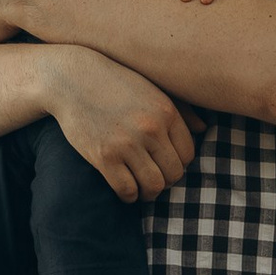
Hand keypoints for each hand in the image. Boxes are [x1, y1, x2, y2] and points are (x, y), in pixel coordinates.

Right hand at [38, 47, 197, 203]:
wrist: (71, 78)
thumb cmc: (114, 82)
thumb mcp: (151, 88)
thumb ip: (180, 109)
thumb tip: (204, 129)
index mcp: (166, 111)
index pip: (188, 153)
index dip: (179, 163)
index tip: (165, 163)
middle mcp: (150, 128)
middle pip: (174, 173)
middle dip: (166, 180)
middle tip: (153, 177)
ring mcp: (127, 144)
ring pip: (154, 186)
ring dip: (149, 192)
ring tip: (142, 188)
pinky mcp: (104, 157)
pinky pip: (127, 190)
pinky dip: (129, 196)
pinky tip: (125, 189)